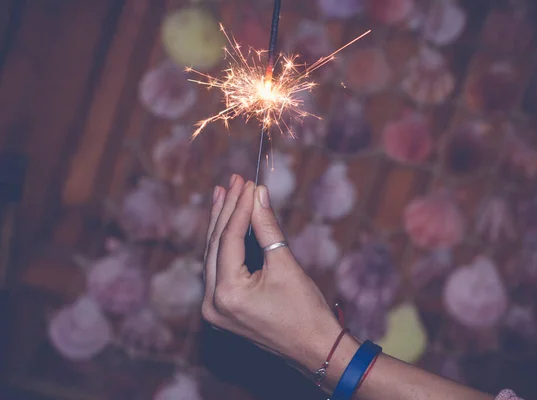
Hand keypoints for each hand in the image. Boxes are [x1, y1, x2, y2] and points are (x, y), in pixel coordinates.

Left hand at [201, 175, 343, 372]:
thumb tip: (258, 193)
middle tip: (233, 181)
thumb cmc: (306, 311)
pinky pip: (218, 270)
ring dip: (221, 225)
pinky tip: (227, 224)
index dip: (240, 207)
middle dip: (226, 211)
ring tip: (224, 194)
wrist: (316, 350)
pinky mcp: (222, 309)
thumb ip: (267, 226)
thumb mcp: (285, 264)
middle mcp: (212, 304)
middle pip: (215, 246)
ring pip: (213, 256)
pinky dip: (224, 246)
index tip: (247, 181)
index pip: (229, 239)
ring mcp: (214, 309)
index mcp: (227, 294)